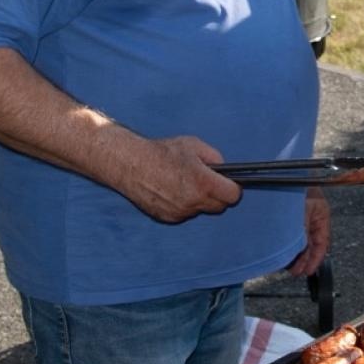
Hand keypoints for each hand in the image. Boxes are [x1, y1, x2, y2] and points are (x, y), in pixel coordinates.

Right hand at [116, 135, 239, 222]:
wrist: (130, 164)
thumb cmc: (162, 152)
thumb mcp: (194, 145)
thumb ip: (214, 157)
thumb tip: (224, 169)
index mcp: (203, 183)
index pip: (233, 196)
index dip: (233, 188)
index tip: (228, 182)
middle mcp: (193, 202)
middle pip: (219, 207)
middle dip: (218, 195)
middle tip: (207, 182)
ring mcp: (180, 212)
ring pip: (201, 210)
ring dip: (199, 200)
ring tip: (185, 183)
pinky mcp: (168, 218)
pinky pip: (185, 214)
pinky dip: (184, 205)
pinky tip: (173, 191)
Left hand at [287, 187, 330, 275]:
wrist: (285, 171)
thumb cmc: (300, 184)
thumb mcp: (306, 209)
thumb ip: (304, 230)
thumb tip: (301, 250)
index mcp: (321, 215)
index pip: (322, 242)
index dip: (316, 258)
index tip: (308, 271)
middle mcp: (311, 217)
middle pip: (309, 243)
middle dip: (303, 259)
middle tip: (295, 271)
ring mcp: (298, 216)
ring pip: (298, 239)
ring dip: (293, 252)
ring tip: (287, 265)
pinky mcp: (284, 216)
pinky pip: (287, 233)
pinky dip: (285, 243)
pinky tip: (281, 251)